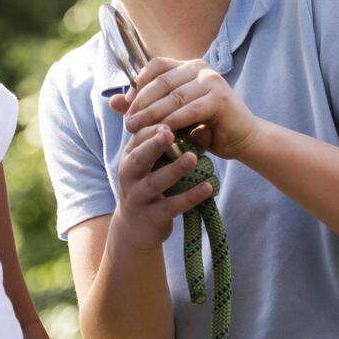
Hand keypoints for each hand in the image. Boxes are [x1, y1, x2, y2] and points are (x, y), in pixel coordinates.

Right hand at [109, 125, 211, 254]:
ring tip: (192, 158)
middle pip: (139, 158)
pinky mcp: (153, 217)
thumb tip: (204, 126)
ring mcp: (139, 197)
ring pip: (156, 182)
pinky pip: (172, 206)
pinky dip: (190, 197)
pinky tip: (208, 188)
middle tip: (169, 132)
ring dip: (174, 170)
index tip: (169, 110)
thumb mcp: (156, 163)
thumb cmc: (150, 184)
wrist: (135, 227)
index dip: (153, 125)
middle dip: (153, 145)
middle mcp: (130, 175)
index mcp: (130, 156)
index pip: (138, 136)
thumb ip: (177, 145)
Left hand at [113, 56, 262, 159]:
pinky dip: (172, 122)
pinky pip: (189, 110)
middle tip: (127, 122)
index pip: (157, 66)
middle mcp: (201, 68)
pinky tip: (161, 133)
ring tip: (135, 128)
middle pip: (162, 82)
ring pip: (173, 97)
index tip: (126, 105)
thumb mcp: (173, 115)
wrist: (243, 138)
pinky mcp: (220, 98)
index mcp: (190, 66)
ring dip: (151, 114)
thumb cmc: (207, 127)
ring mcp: (212, 81)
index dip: (138, 84)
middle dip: (140, 103)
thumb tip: (111, 102)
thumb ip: (145, 107)